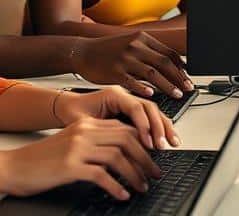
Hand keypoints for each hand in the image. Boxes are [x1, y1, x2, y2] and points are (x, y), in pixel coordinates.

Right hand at [0, 117, 162, 199]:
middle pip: (126, 139)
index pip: (124, 128)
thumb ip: (92, 144)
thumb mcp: (69, 144)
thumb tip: (121, 155)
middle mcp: (83, 132)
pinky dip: (116, 186)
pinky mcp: (69, 166)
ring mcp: (77, 148)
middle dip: (145, 158)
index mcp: (85, 125)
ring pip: (118, 156)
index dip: (142, 142)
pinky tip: (121, 194)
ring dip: (135, 174)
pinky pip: (102, 175)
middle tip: (154, 173)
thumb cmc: (39, 160)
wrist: (11, 167)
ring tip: (142, 186)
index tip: (153, 156)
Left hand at [55, 86, 180, 150]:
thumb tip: (114, 144)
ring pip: (154, 112)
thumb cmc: (72, 113)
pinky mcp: (130, 111)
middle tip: (164, 145)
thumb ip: (99, 130)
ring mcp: (129, 102)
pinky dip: (160, 128)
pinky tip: (166, 138)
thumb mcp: (81, 122)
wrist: (65, 108)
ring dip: (164, 128)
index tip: (149, 142)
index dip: (144, 125)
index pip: (136, 108)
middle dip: (160, 127)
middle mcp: (124, 96)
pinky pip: (150, 118)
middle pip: (150, 108)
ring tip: (172, 142)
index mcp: (114, 94)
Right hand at [74, 32, 193, 97]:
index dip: (181, 67)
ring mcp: (125, 58)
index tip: (188, 78)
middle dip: (179, 78)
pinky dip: (144, 89)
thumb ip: (148, 52)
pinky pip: (132, 82)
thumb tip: (171, 65)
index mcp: (142, 38)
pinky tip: (152, 96)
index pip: (168, 53)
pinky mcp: (114, 71)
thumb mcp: (130, 43)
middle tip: (189, 89)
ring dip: (168, 86)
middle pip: (164, 63)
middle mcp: (135, 46)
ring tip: (177, 95)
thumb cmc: (108, 50)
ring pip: (152, 74)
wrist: (82, 51)